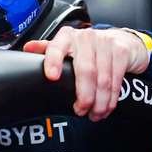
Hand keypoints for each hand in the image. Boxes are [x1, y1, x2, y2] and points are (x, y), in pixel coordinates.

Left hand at [23, 27, 149, 120]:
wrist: (122, 41)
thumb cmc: (90, 48)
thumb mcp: (67, 47)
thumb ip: (48, 49)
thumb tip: (28, 48)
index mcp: (67, 37)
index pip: (57, 47)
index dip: (54, 62)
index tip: (52, 77)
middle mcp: (86, 37)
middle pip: (85, 71)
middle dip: (84, 96)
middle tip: (81, 111)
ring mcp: (105, 42)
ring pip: (102, 79)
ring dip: (99, 101)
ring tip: (95, 113)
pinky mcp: (121, 51)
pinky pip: (116, 79)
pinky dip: (111, 97)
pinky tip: (107, 106)